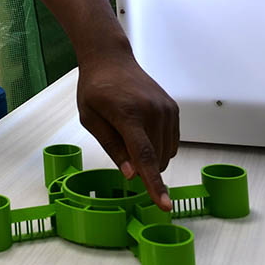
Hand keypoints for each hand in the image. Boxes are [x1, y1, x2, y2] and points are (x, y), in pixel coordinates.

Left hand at [76, 48, 179, 210]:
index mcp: (128, 114)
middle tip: (120, 144)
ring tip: (129, 132)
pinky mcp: (173, 109)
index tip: (164, 205)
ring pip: (167, 154)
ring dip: (151, 157)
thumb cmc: (95, 88)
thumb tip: (131, 175)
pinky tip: (143, 132)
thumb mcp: (90, 119)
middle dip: (141, 166)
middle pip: (156, 159)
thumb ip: (112, 148)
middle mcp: (153, 111)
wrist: (111, 59)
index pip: (145, 156)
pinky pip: (172, 142)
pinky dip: (160, 147)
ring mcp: (166, 109)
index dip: (154, 184)